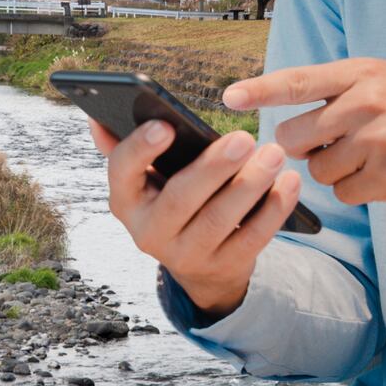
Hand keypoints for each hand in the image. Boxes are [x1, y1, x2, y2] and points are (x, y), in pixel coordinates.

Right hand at [89, 119, 300, 315]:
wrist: (198, 263)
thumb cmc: (170, 201)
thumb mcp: (145, 181)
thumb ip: (124, 148)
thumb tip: (96, 118)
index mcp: (125, 200)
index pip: (122, 173)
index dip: (140, 150)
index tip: (165, 126)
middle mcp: (148, 231)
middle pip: (180, 198)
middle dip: (213, 167)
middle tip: (244, 138)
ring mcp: (185, 255)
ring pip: (219, 219)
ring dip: (249, 185)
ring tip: (273, 154)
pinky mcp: (222, 266)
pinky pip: (251, 238)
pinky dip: (273, 210)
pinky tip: (289, 183)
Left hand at [224, 58, 385, 238]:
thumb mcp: (385, 82)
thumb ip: (337, 90)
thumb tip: (278, 111)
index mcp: (364, 73)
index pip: (298, 81)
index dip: (259, 90)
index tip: (228, 97)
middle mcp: (369, 101)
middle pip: (294, 135)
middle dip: (304, 146)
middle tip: (334, 142)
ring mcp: (380, 139)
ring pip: (315, 168)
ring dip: (333, 170)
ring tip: (369, 157)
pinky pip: (341, 192)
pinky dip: (355, 190)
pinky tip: (382, 176)